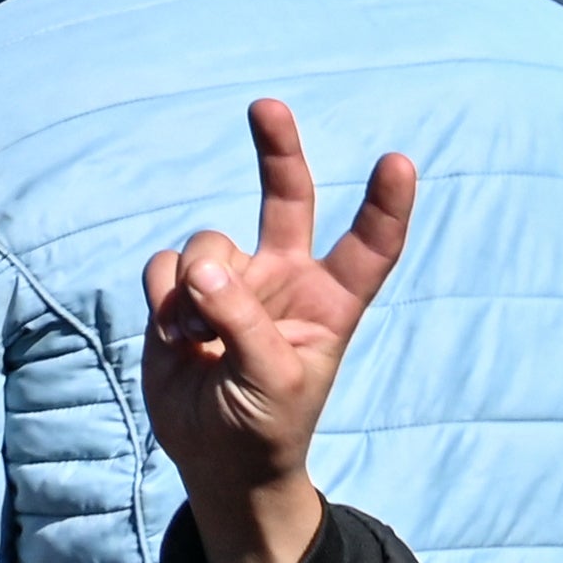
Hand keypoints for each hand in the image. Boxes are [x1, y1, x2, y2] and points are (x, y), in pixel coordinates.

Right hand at [139, 96, 418, 562]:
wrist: (215, 456)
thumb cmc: (269, 424)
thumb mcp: (273, 379)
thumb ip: (242, 320)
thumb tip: (201, 267)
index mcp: (329, 303)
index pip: (368, 246)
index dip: (385, 205)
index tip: (399, 162)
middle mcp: (283, 279)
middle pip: (286, 198)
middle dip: (277, 150)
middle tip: (267, 106)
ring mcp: (232, 282)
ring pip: (206, 244)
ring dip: (193, 287)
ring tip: (197, 339)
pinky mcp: (182, 293)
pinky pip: (164, 267)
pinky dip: (163, 300)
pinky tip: (176, 338)